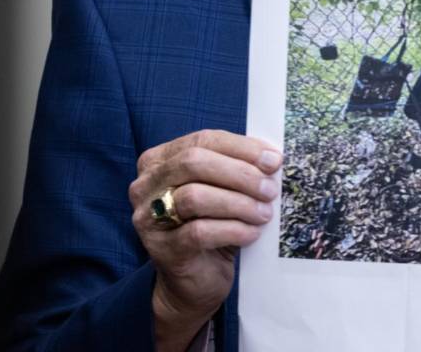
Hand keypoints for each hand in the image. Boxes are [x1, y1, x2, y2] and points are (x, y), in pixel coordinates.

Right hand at [128, 129, 281, 351]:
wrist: (194, 281)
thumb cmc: (212, 226)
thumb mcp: (223, 190)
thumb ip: (237, 168)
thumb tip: (272, 158)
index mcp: (160, 160)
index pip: (203, 139)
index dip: (241, 147)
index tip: (274, 160)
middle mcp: (146, 185)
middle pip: (194, 162)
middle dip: (240, 174)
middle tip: (270, 189)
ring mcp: (149, 218)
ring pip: (195, 197)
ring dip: (238, 203)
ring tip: (264, 213)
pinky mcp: (161, 249)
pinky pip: (199, 232)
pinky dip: (233, 230)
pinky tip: (252, 233)